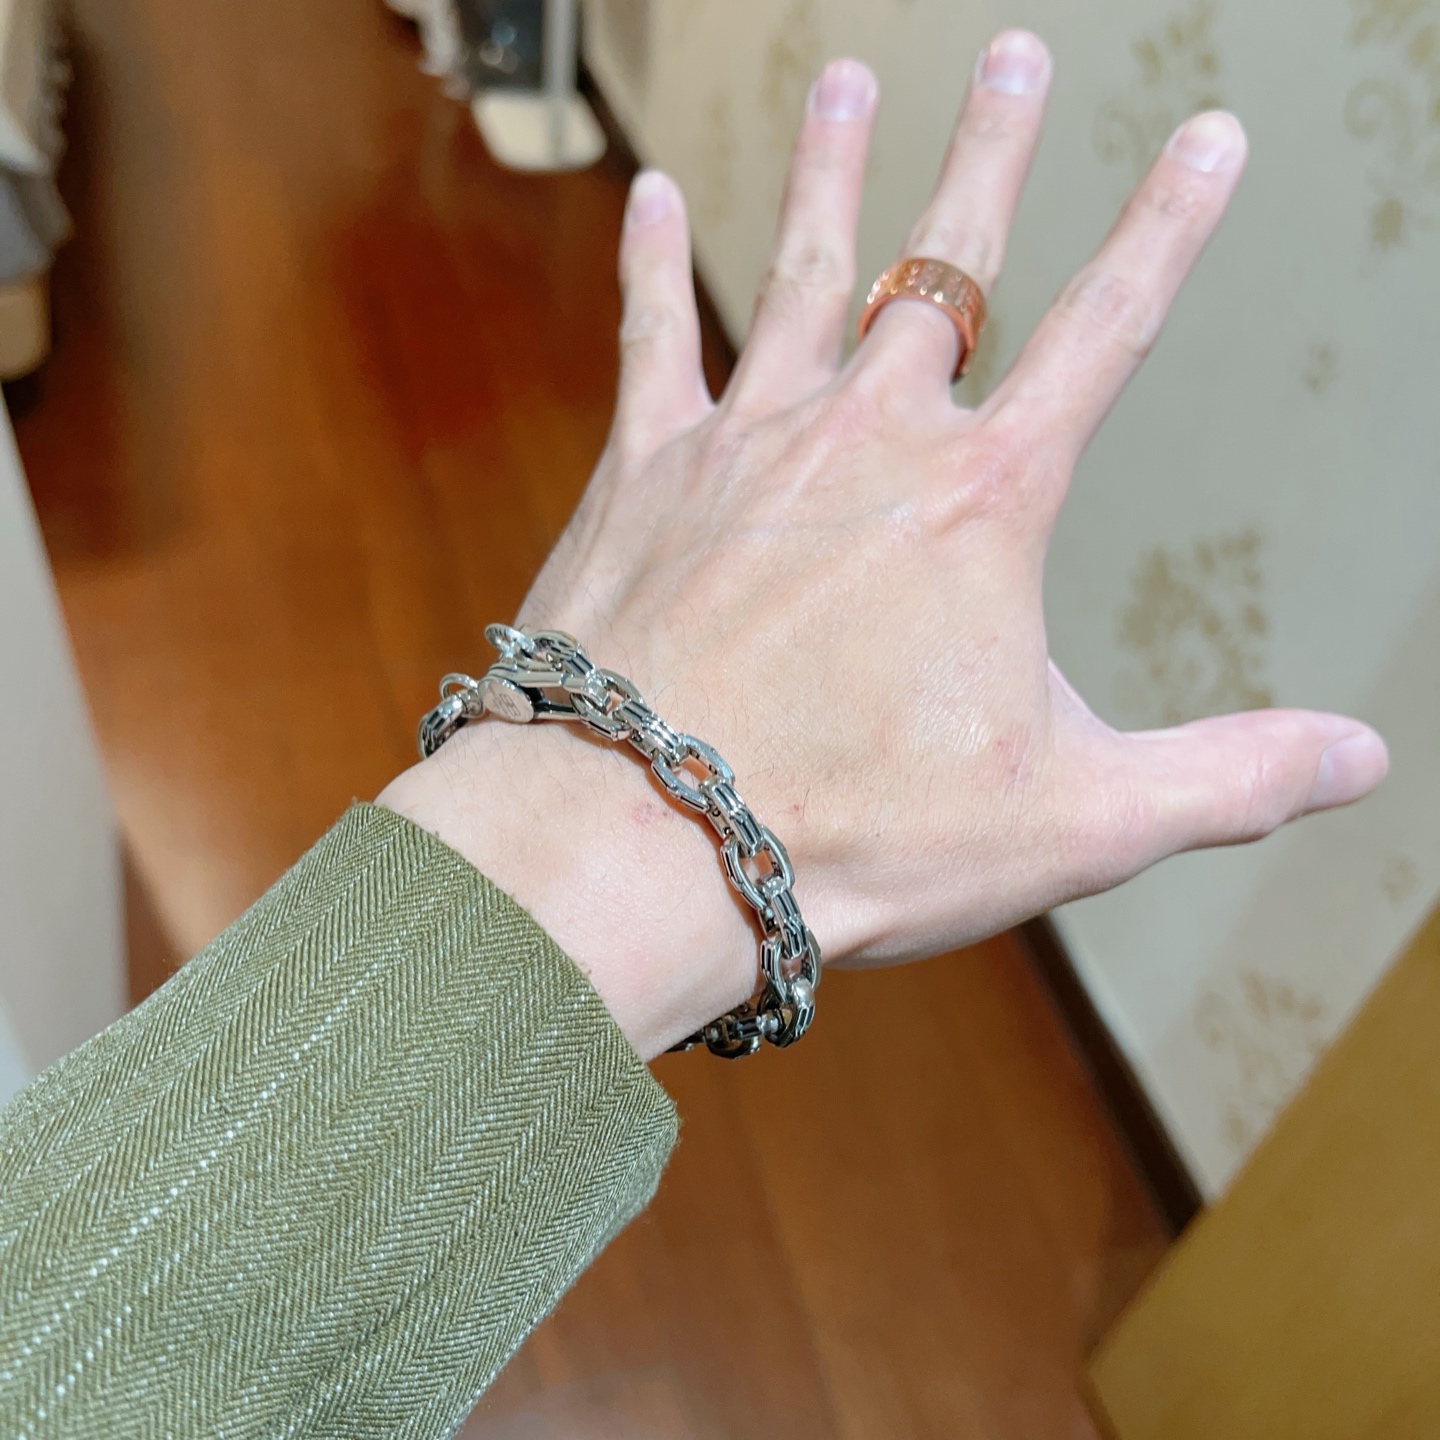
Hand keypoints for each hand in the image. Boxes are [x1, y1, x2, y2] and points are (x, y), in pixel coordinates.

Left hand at [381, 33, 1386, 1057]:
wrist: (650, 840)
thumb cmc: (854, 834)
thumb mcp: (1074, 821)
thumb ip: (1225, 778)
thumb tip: (1358, 757)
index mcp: (984, 501)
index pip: (1109, 331)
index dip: (1169, 230)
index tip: (1207, 144)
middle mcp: (868, 437)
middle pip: (945, 263)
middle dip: (989, 156)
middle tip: (1012, 60)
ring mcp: (748, 443)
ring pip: (797, 269)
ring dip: (827, 170)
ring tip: (846, 81)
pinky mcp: (642, 476)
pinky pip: (653, 341)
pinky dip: (651, 264)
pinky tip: (651, 197)